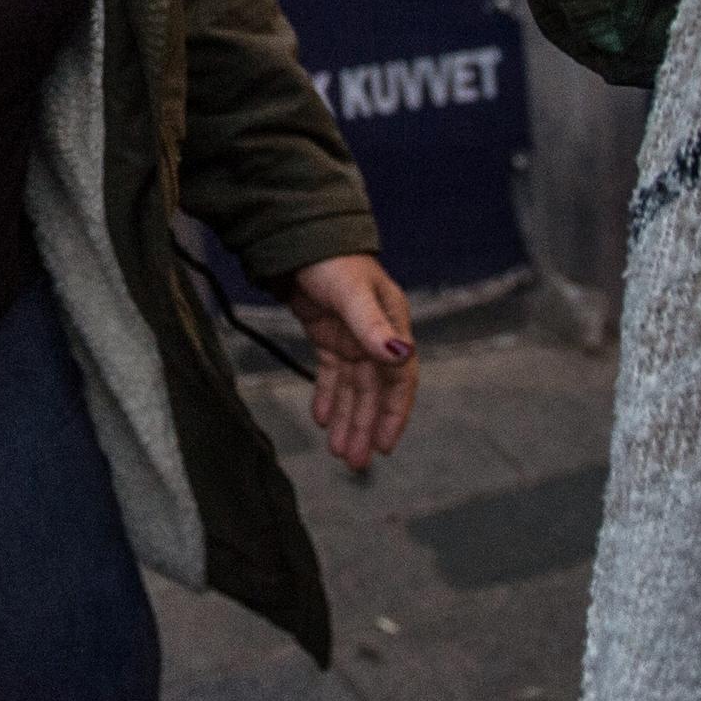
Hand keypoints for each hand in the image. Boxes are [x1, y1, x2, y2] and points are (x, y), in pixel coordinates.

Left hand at [277, 253, 416, 471]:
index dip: (393, 414)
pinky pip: (331, 374)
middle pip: (372, 391)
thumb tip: (401, 356)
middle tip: (355, 463)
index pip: (398, 380)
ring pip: (352, 388)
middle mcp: (375, 336)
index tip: (385, 446)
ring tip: (339, 452)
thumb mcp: (353, 293)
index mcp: (391, 326)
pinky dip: (328, 396)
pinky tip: (321, 419)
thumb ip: (373, 325)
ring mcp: (351, 337)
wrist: (300, 237)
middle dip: (365, 426)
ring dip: (347, 419)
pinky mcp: (328, 336)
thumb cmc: (332, 259)